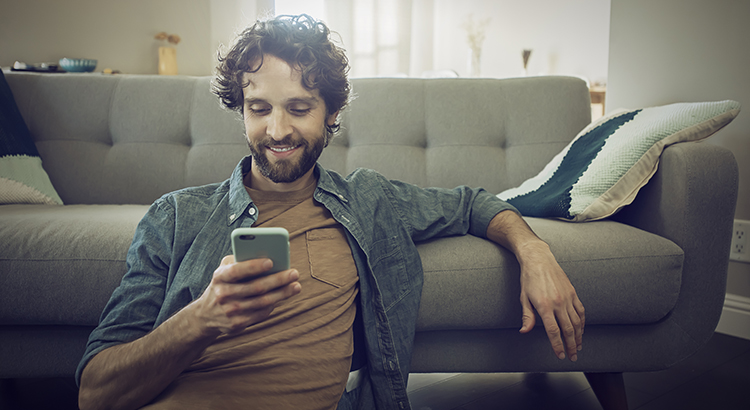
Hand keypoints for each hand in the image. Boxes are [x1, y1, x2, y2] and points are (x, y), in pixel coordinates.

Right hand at [189, 255, 301, 335]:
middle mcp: (223, 294)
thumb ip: (240, 260)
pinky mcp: (238, 324)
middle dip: (278, 279)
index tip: (271, 261)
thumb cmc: (223, 284)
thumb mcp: (224, 270)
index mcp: (220, 277)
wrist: (206, 315)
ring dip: (282, 294)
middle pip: (256, 287)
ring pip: (262, 302)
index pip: (237, 271)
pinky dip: (274, 304)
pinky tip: (283, 296)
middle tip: (294, 273)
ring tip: (296, 286)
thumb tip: (267, 255)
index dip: (253, 266)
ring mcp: (230, 311)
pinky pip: (261, 313)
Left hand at [517, 242, 584, 361]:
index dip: (557, 345)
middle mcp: (558, 303)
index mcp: (544, 306)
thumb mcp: (524, 298)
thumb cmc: (529, 279)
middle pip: (568, 330)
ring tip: (578, 347)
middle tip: (572, 357)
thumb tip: (524, 332)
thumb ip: (527, 317)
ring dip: (578, 337)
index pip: (553, 331)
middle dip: (570, 346)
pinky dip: (582, 323)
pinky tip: (581, 330)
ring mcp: (567, 297)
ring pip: (577, 322)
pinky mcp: (573, 292)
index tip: (560, 355)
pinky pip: (581, 311)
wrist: (539, 259)